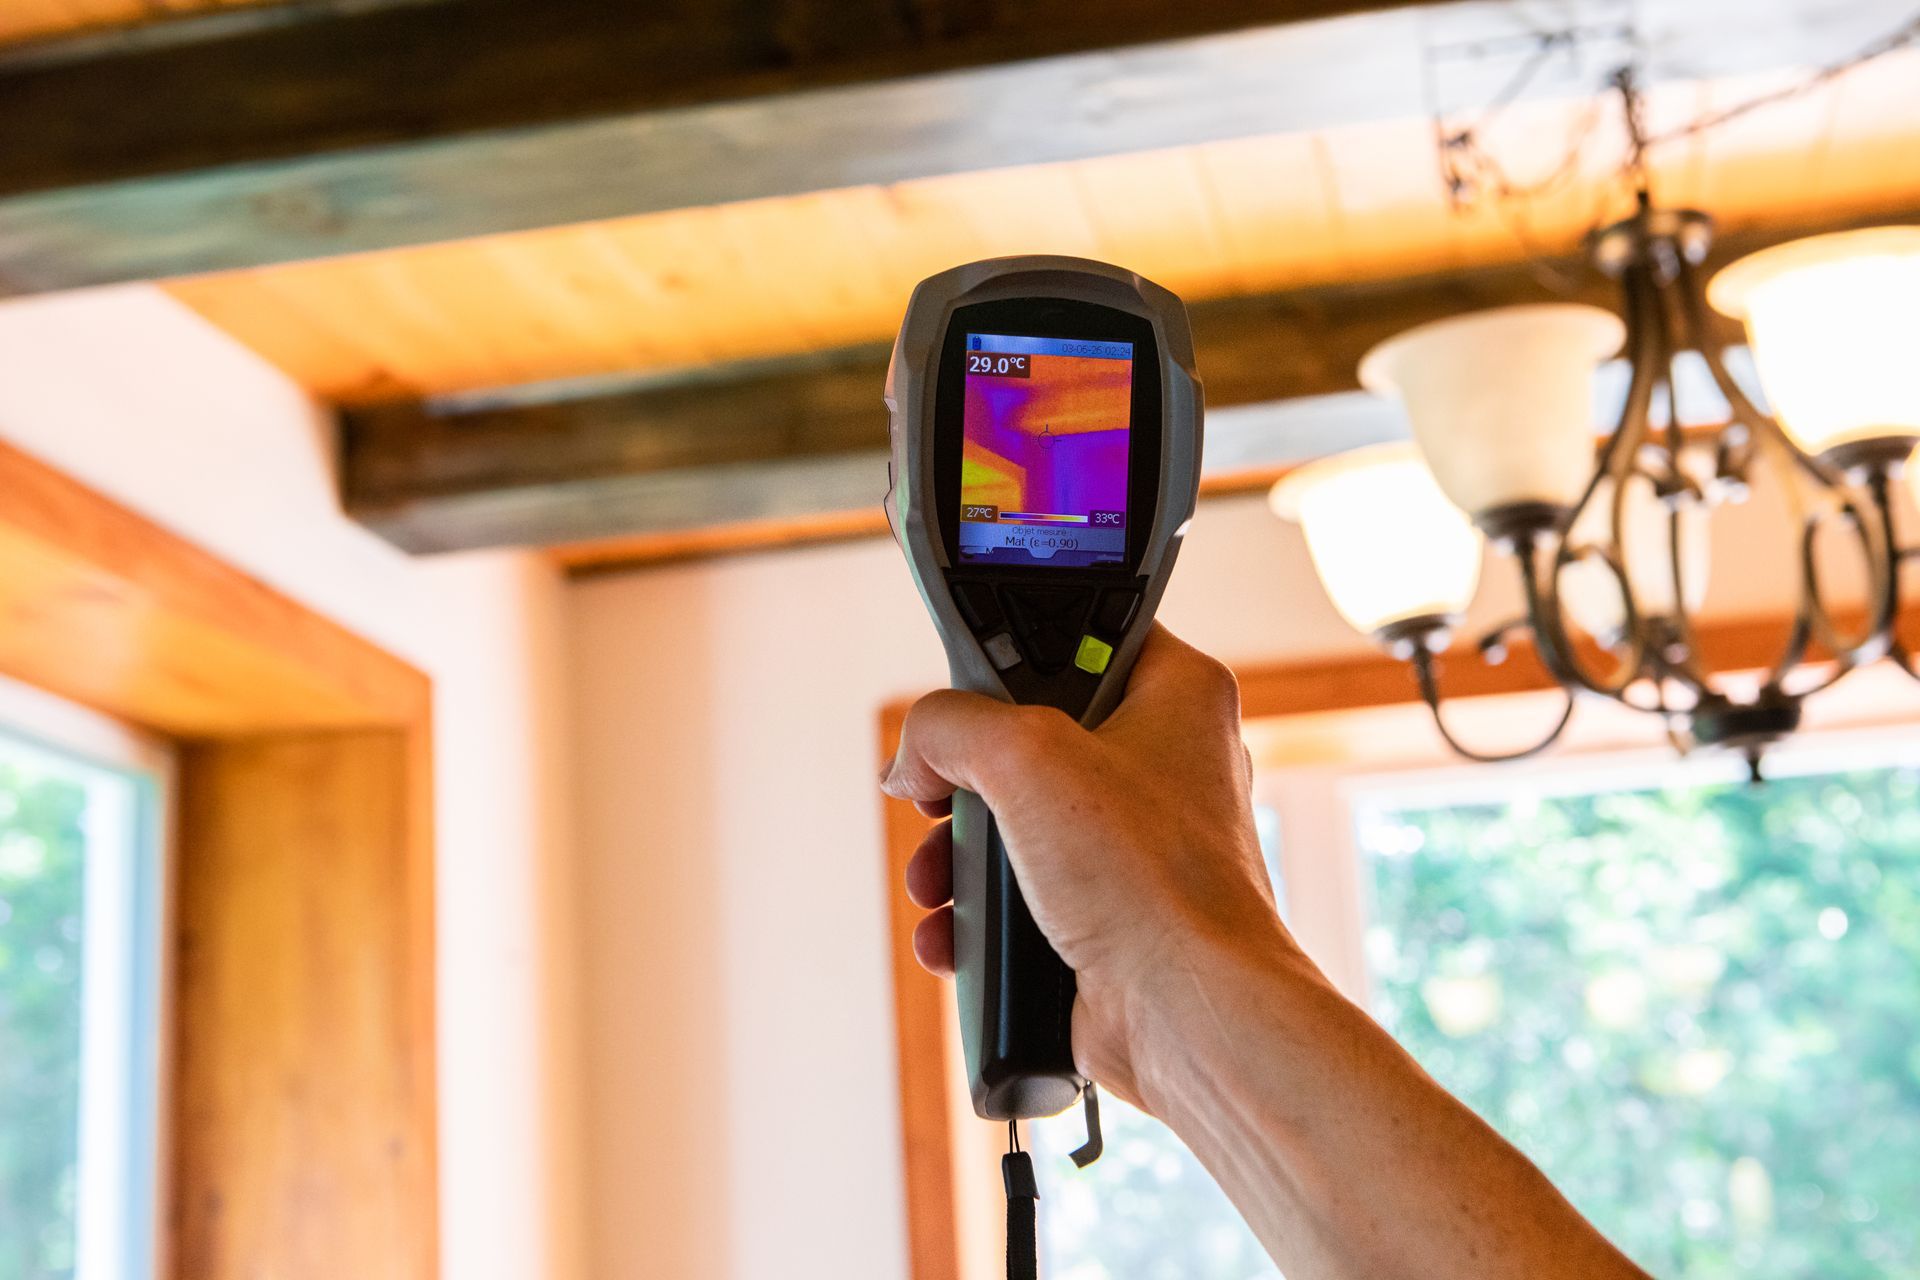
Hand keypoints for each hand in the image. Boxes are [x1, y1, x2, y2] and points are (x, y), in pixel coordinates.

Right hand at [879, 626, 1297, 1107]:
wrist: (1187, 1014)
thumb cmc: (1150, 880)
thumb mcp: (1025, 756)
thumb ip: (949, 726)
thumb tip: (912, 758)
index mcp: (1177, 694)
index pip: (1082, 634)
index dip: (1013, 656)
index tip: (963, 687)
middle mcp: (1167, 762)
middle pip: (1030, 741)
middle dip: (964, 785)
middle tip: (940, 799)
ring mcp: (1141, 843)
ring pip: (1019, 825)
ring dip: (959, 860)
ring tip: (937, 885)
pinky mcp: (1114, 912)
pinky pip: (1026, 896)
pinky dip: (981, 919)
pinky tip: (954, 938)